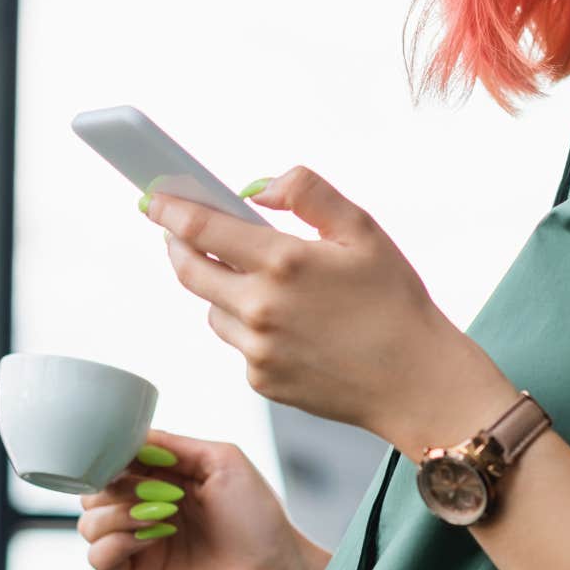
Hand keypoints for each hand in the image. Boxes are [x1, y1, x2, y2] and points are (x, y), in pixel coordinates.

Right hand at [75, 427, 324, 569]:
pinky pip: (98, 557)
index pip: (117, 461)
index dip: (113, 456)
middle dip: (111, 485)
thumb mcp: (223, 461)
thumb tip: (131, 433)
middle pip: (94, 491)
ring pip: (89, 523)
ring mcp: (141, 543)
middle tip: (147, 491)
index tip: (121, 457)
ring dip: (115, 514)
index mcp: (165, 479)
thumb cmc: (258, 518)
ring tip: (155, 517)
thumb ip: (175, 445)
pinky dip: (114, 543)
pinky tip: (147, 538)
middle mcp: (147, 508)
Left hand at [144, 165, 478, 440]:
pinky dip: (248, 327)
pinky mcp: (261, 381)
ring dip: (219, 288)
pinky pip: (238, 343)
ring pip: (212, 308)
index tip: (153, 199)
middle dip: (176, 245)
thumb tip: (259, 188)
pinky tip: (289, 324)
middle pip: (189, 271)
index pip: (201, 229)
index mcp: (283, 263)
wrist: (416, 382)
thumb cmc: (395, 302)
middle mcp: (260, 308)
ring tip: (257, 280)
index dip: (170, 209)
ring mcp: (256, 350)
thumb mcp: (363, 230)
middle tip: (178, 231)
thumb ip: (308, 193)